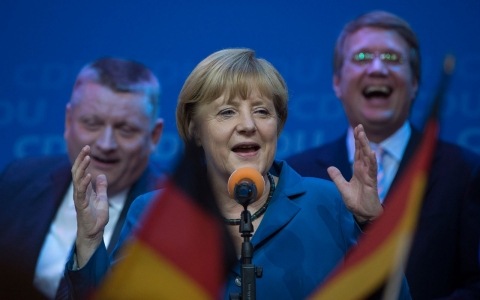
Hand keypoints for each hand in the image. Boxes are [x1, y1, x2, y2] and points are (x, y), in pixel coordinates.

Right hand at [72, 145, 108, 266]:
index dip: (83, 159)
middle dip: (81, 159)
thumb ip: (101, 187)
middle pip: (77, 171)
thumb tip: (101, 176)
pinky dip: (84, 183)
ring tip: (87, 157)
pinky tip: (88, 175)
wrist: (94, 232)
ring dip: (82, 167)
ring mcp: (79, 197)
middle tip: (86, 147)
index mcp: (84, 189)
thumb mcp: (102, 199)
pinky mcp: (81, 205)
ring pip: (77, 179)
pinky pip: (81, 192)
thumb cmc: (96, 217)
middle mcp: (79, 191)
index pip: (81, 170)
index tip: (88, 148)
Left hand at [327, 124, 382, 222]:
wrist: (363, 214)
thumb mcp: (343, 188)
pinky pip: (372, 170)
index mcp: (358, 170)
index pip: (357, 153)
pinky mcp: (372, 182)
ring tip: (362, 134)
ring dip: (365, 145)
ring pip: (367, 157)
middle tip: (359, 126)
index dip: (357, 142)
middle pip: (362, 151)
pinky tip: (371, 152)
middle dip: (361, 139)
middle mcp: (364, 170)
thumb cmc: (356, 202)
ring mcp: (369, 175)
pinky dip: (372, 161)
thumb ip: (337, 177)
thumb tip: (330, 167)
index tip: (356, 129)